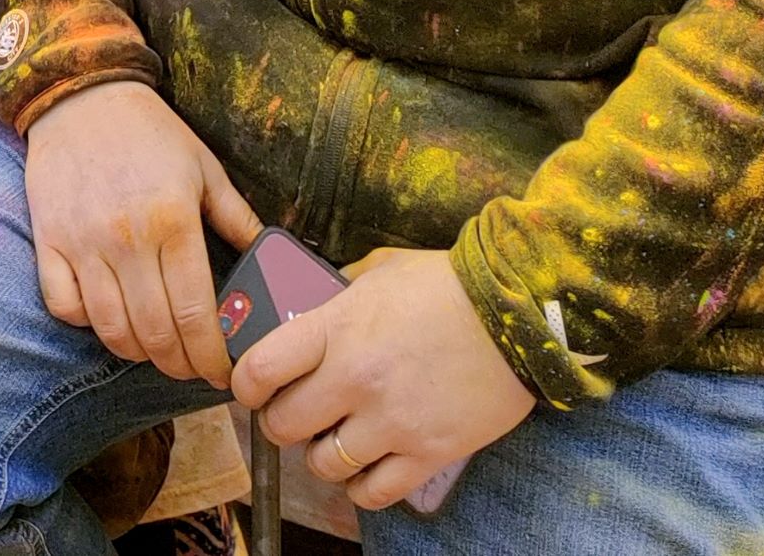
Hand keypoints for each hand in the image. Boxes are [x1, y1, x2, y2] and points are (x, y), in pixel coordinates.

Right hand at [25, 81, 258, 387]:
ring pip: (110, 328)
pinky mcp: (48, 241)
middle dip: (179, 364)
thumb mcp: (205, 168)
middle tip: (190, 368)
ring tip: (155, 349)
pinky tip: (107, 316)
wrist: (82, 95)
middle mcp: (128, 239)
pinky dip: (86, 323)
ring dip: (137, 352)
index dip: (211, 356)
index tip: (222, 373)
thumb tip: (268, 259)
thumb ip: (236, 218)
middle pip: (155, 332)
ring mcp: (83, 242)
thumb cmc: (151, 132)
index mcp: (173, 221)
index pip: (196, 313)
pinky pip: (63, 305)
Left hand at [234, 246, 535, 511]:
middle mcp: (356, 380)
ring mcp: (392, 422)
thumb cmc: (448, 285)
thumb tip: (310, 308)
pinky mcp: (428, 453)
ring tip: (335, 436)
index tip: (251, 386)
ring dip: (321, 454)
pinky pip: (372, 493)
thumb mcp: (380, 270)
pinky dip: (360, 486)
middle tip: (295, 411)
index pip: (260, 369)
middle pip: (284, 425)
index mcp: (336, 328)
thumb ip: (337, 291)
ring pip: (323, 464)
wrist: (518, 314)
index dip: (245, 384)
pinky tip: (367, 464)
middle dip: (281, 421)